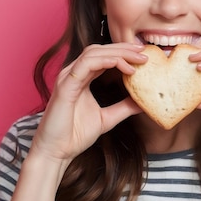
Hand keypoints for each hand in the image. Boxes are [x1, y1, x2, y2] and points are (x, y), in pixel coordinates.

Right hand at [29, 43, 146, 163]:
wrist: (56, 153)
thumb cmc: (75, 135)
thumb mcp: (107, 118)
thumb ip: (123, 107)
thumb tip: (144, 102)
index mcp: (81, 78)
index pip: (103, 56)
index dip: (123, 52)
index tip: (143, 55)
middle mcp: (73, 74)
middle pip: (99, 50)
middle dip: (123, 48)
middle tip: (144, 51)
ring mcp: (67, 77)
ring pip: (93, 53)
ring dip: (117, 53)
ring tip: (137, 59)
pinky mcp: (65, 85)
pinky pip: (86, 64)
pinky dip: (105, 61)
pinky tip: (121, 64)